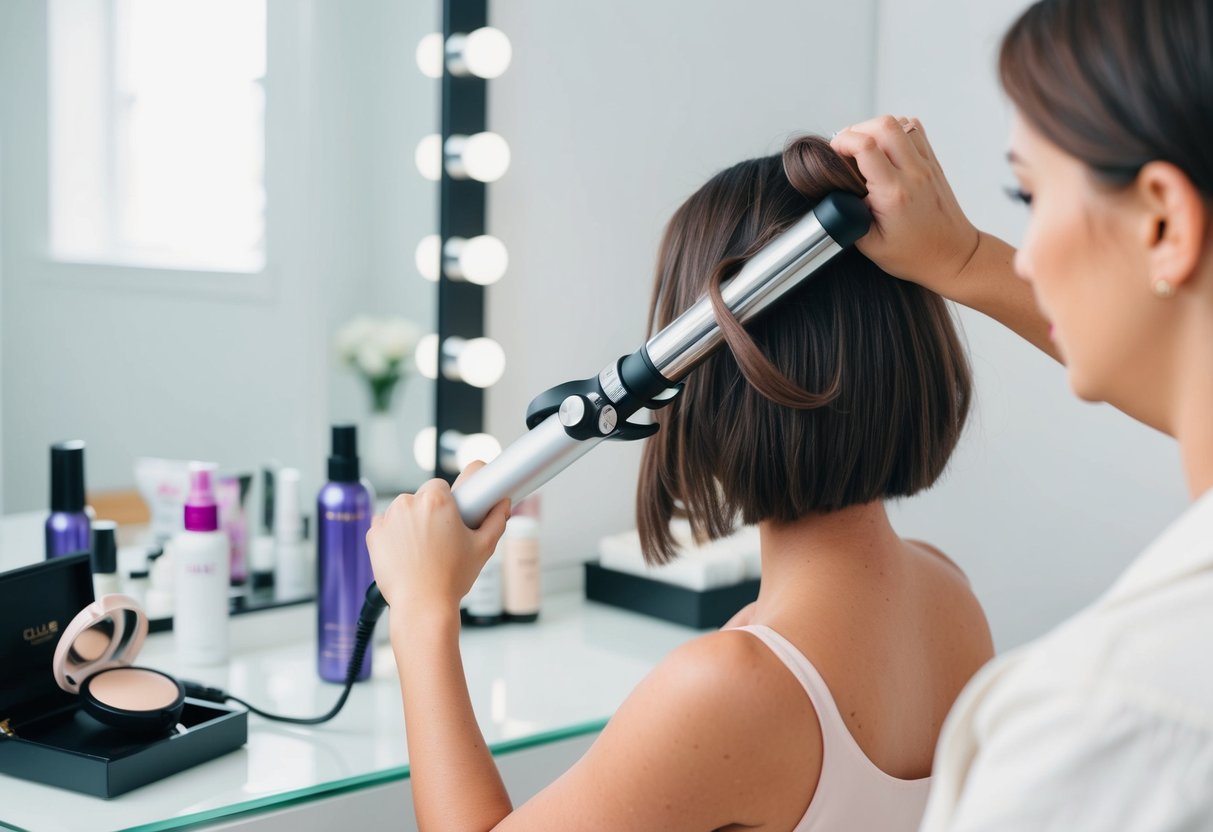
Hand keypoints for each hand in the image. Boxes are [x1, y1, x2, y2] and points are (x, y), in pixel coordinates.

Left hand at [366, 461, 510, 615]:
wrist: (422, 605)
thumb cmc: (451, 578)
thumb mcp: (483, 547)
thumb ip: (496, 520)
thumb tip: (503, 504)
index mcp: (436, 500)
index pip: (439, 486)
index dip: (446, 503)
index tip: (449, 518)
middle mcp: (409, 503)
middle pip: (419, 499)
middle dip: (428, 514)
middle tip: (439, 540)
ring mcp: (388, 519)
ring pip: (401, 512)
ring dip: (409, 524)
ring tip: (421, 550)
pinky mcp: (373, 535)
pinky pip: (384, 527)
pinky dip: (392, 536)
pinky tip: (405, 554)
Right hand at [831, 115, 979, 295]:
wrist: (953, 256)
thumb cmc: (914, 255)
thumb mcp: (870, 245)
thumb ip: (849, 216)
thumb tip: (836, 192)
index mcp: (894, 194)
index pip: (865, 147)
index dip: (842, 142)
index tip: (832, 151)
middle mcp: (913, 174)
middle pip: (884, 125)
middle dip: (858, 129)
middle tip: (846, 147)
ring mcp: (927, 165)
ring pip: (900, 122)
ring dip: (877, 129)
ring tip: (865, 147)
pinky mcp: (933, 164)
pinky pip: (914, 131)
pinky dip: (896, 131)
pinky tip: (886, 148)